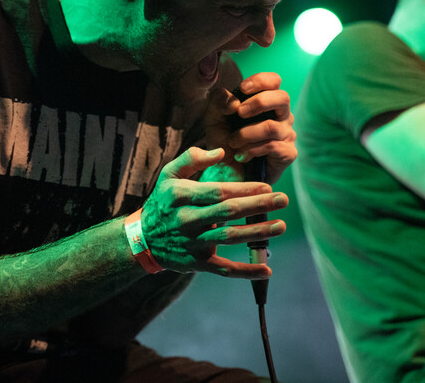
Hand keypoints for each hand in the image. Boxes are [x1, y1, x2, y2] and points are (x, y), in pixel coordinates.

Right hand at [140, 147, 287, 278]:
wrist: (142, 239)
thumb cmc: (162, 202)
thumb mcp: (169, 175)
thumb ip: (192, 158)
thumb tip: (221, 153)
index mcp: (181, 196)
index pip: (217, 192)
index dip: (243, 189)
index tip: (266, 186)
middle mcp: (187, 220)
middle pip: (227, 212)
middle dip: (257, 206)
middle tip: (282, 200)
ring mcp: (193, 243)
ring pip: (229, 238)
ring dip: (257, 232)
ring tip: (280, 226)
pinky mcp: (197, 263)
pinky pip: (224, 269)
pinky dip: (245, 271)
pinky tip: (267, 269)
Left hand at [206, 72, 296, 184]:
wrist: (226, 172)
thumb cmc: (224, 142)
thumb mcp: (214, 118)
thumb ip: (218, 102)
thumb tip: (234, 101)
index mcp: (267, 102)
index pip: (274, 81)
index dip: (261, 80)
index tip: (243, 88)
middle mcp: (281, 116)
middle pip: (283, 98)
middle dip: (258, 103)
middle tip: (240, 113)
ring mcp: (287, 134)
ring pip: (272, 126)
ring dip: (247, 134)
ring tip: (233, 142)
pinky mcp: (288, 153)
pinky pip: (274, 146)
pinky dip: (252, 150)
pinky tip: (241, 155)